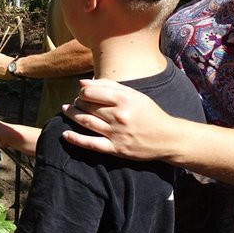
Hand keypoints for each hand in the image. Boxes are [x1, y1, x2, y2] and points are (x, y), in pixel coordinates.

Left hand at [60, 78, 177, 160]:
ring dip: (72, 115)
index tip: (82, 93)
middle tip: (75, 102)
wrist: (168, 138)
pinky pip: (90, 144)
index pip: (91, 92)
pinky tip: (65, 134)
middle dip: (77, 103)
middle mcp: (119, 115)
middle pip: (86, 106)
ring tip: (66, 110)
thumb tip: (82, 83)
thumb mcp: (134, 94)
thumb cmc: (149, 113)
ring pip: (86, 122)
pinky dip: (75, 139)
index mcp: (124, 99)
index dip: (82, 92)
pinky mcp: (116, 149)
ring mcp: (116, 133)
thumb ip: (108, 86)